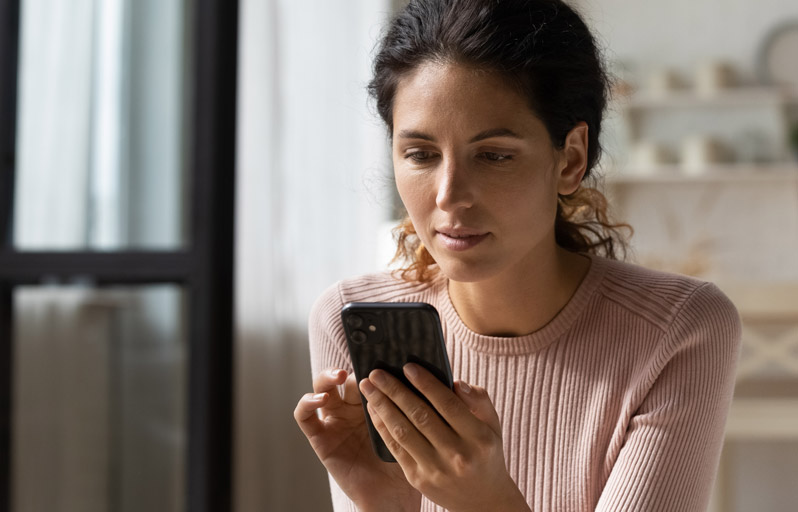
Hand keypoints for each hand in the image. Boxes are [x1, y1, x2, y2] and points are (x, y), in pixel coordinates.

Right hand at [294, 368, 420, 510]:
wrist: (393, 497)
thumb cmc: (407, 461)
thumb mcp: (412, 427)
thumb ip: (411, 402)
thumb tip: (427, 374)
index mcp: (373, 401)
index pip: (367, 373)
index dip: (370, 362)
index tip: (380, 354)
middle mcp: (351, 408)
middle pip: (344, 377)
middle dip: (351, 367)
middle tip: (362, 366)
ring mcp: (334, 421)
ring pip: (321, 388)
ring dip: (327, 378)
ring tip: (339, 376)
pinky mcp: (320, 437)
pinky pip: (304, 417)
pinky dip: (307, 403)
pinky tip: (320, 399)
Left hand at [359, 364, 529, 511]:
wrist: (483, 499)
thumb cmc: (485, 452)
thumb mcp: (492, 424)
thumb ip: (477, 399)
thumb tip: (454, 381)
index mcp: (478, 437)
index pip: (447, 404)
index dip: (425, 383)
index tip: (407, 367)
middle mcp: (457, 454)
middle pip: (420, 416)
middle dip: (395, 391)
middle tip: (376, 373)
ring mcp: (436, 469)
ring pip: (403, 431)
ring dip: (382, 406)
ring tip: (368, 388)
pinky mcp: (418, 479)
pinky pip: (396, 448)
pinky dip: (382, 427)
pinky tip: (373, 410)